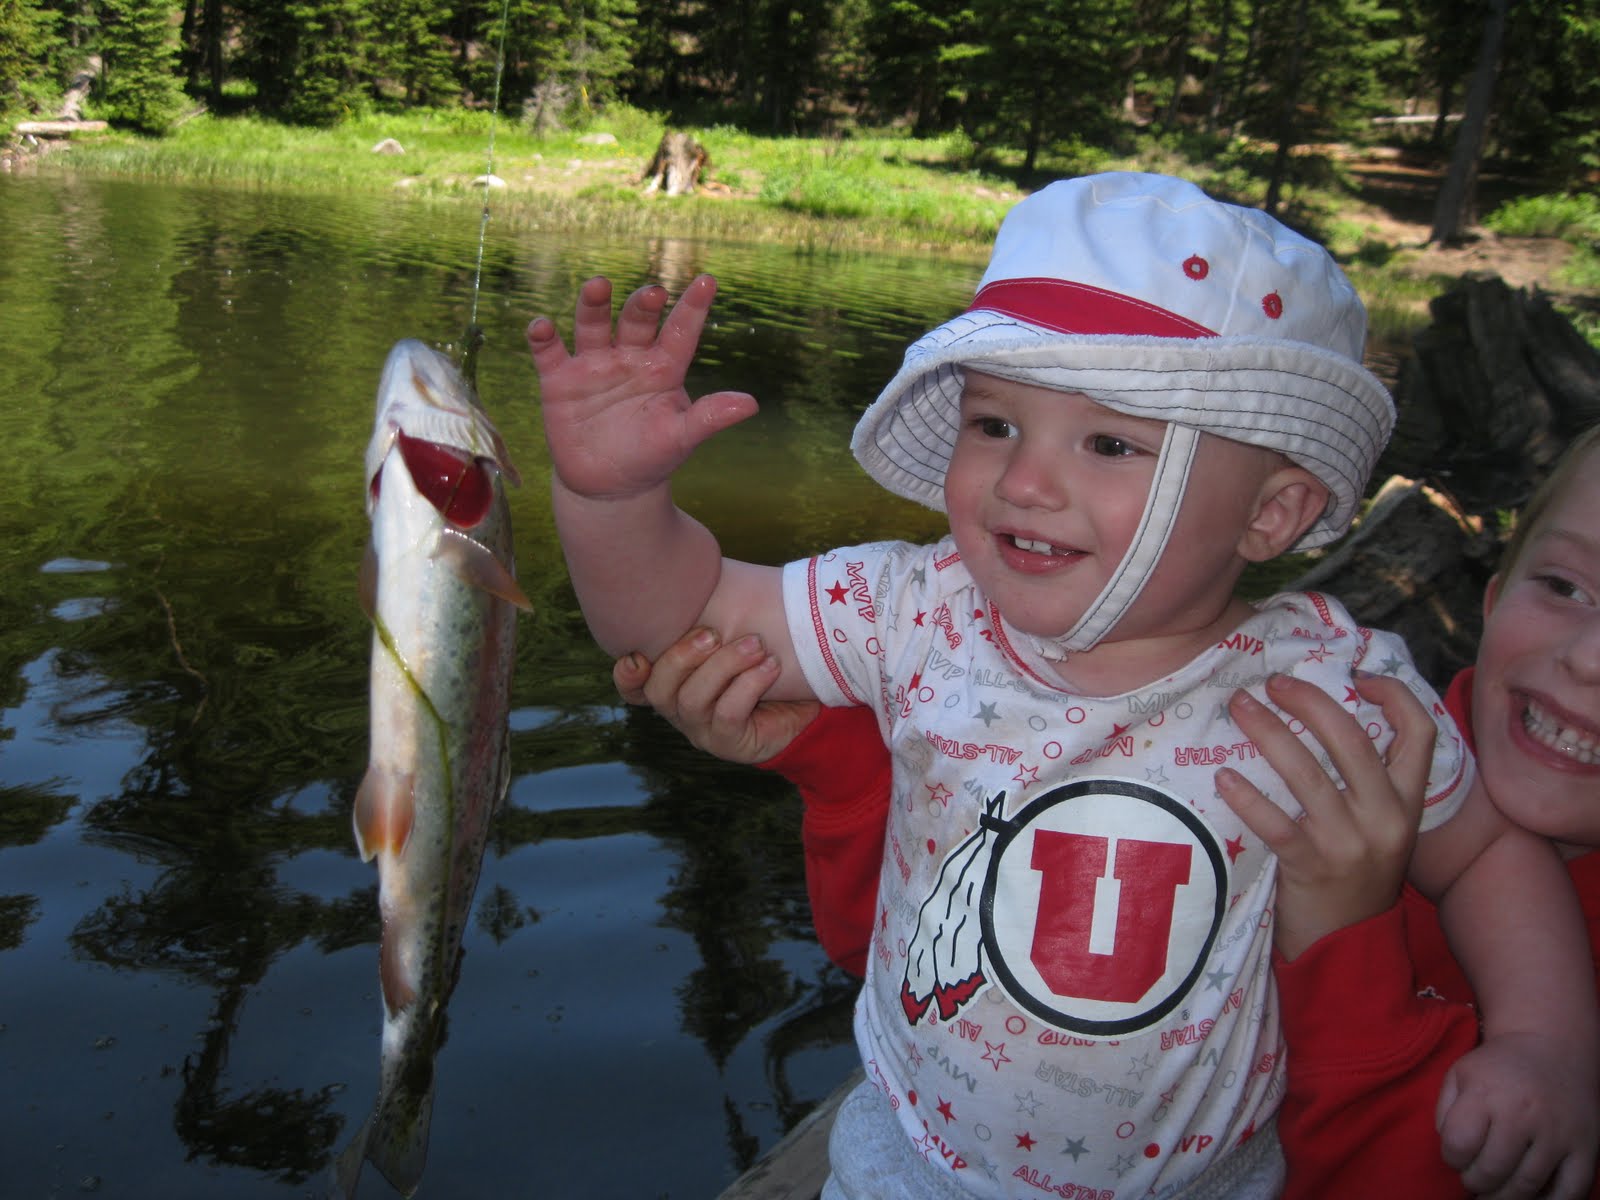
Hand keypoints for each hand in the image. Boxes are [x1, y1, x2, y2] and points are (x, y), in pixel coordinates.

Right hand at [527, 274, 757, 500]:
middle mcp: (629, 357)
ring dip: (593, 305)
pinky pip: (549, 352)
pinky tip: (542, 327)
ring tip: (598, 286)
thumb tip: (750, 404)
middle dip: (642, 305)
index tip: (708, 281)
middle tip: (653, 293)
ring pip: (592, 325)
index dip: (694, 308)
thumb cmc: (651, 457)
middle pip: (636, 321)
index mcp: (663, 367)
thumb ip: (709, 418)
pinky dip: (543, 338)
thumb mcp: (680, 438)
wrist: (608, 486)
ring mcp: (593, 365)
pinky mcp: (559, 380)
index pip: (681, 332)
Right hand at [613, 627, 819, 764]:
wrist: (803, 702)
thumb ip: (711, 614)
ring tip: (756, 645)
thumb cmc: (761, 661)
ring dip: (724, 666)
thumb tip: (697, 564)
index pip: (634, 687)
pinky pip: (728, 714)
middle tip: (715, 633)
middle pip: (659, 689)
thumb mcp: (733, 635)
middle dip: (683, 656)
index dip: (627, 675)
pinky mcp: (730, 742)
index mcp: (673, 684)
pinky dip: (749, 685)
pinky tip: (771, 666)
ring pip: (693, 700)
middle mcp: (680, 709)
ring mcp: (702, 729)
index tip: (637, 655)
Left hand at [1216, 672, 1434, 959]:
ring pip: (1307, 774)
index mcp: (1409, 801)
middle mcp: (1385, 817)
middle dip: (1310, 701)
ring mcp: (1350, 843)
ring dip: (1269, 732)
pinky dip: (1247, 798)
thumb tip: (1322, 714)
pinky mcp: (1313, 868)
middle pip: (1352, 740)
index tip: (1357, 675)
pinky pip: (1276, 824)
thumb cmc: (1354, 874)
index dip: (1393, 694)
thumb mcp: (1379, 826)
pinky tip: (1224, 778)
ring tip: (1240, 707)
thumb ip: (1366, 781)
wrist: (1347, 947)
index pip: (1420, 732)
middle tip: (1273, 683)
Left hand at [1437, 1032, 1598, 1199]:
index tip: (1456, 1154)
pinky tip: (1530, 1199)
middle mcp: (1523, 1113)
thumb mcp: (1460, 1074)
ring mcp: (1557, 1133)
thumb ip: (1445, 1112)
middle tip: (1474, 1178)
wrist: (1552, 1048)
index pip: (1458, 1143)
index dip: (1452, 1157)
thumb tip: (1451, 1149)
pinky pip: (1568, 1191)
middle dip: (1475, 1182)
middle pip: (1491, 1170)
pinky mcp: (1585, 1147)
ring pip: (1526, 1185)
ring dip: (1504, 1197)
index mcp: (1486, 1093)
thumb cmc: (1498, 1067)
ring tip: (1495, 1191)